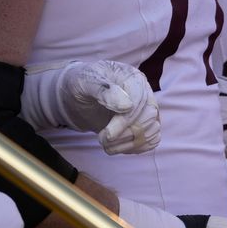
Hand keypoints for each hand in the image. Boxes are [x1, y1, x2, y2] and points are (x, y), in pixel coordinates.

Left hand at [22, 61, 159, 154]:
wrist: (75, 95)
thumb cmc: (80, 84)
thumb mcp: (86, 82)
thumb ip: (104, 90)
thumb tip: (127, 105)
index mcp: (134, 79)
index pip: (140, 101)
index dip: (126, 120)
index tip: (108, 135)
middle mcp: (145, 93)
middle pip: (149, 117)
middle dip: (126, 134)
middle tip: (103, 139)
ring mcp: (145, 110)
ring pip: (152, 130)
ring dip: (130, 144)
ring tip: (107, 145)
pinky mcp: (142, 125)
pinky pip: (151, 140)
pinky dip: (136, 148)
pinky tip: (117, 147)